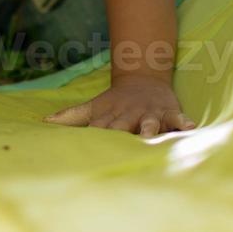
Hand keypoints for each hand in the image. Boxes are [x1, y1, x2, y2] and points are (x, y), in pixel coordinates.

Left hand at [42, 74, 195, 137]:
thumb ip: (70, 117)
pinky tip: (189, 127)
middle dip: (121, 135)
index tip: (87, 152)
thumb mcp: (92, 108)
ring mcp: (149, 114)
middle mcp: (129, 116)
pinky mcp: (168, 112)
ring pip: (149, 123)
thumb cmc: (114, 103)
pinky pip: (177, 118)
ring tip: (150, 135)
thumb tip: (43, 123)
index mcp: (110, 118)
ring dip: (150, 128)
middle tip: (119, 147)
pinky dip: (183, 122)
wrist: (142, 79)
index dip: (95, 140)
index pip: (100, 131)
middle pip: (123, 127)